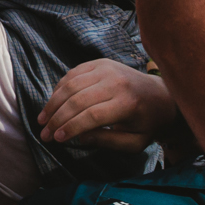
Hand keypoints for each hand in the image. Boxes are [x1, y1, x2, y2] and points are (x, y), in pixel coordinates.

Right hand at [37, 58, 179, 151]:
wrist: (161, 96)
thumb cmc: (148, 124)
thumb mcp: (135, 142)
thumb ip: (108, 142)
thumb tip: (79, 137)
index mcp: (128, 104)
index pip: (92, 116)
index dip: (71, 127)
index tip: (56, 139)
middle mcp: (116, 82)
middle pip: (77, 100)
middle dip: (57, 118)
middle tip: (44, 133)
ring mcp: (106, 68)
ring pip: (70, 85)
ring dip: (53, 103)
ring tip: (42, 119)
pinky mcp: (99, 62)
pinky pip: (72, 74)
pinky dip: (59, 89)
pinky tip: (52, 103)